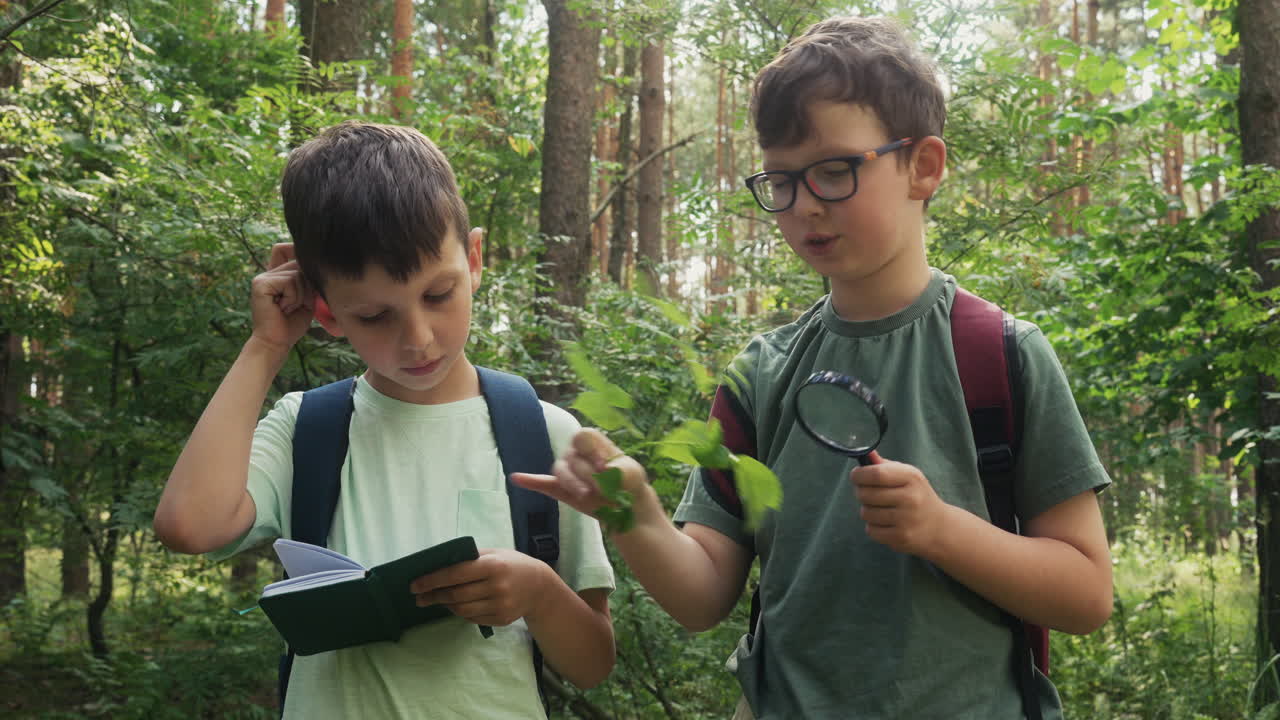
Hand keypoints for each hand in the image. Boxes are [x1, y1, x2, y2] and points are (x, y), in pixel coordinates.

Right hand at [248, 243, 314, 351]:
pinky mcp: (260, 284)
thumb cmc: (291, 324)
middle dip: (307, 286)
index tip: (308, 264)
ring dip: (301, 296)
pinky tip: (283, 308)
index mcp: (275, 276)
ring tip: (288, 308)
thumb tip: (316, 262)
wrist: (276, 343)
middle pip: (298, 263)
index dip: (295, 250)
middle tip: (297, 305)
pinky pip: (290, 282)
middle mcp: (267, 273)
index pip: (284, 249)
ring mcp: (262, 278)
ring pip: (297, 274)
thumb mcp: (305, 298)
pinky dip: (293, 298)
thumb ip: (307, 280)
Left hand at [409, 548, 553, 625]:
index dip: (432, 580)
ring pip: (462, 609)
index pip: (455, 574)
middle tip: (419, 597)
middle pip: (455, 595)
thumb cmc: (512, 565)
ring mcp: (500, 605)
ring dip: (445, 605)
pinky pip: (472, 618)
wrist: (540, 587)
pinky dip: (460, 612)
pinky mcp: (501, 619)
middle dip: (433, 596)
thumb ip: (470, 558)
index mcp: (493, 566)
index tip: (415, 585)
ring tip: (436, 599)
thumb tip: (438, 564)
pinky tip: (454, 605)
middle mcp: (497, 587)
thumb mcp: (494, 553)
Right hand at [511, 428, 650, 527]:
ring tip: (585, 494)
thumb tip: (604, 472)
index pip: (583, 437)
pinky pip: (542, 482)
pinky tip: (517, 478)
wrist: (628, 507)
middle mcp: (578, 454)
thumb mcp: (632, 475)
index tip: (605, 468)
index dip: (591, 451)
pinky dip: (530, 481)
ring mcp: (569, 471)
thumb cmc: (630, 484)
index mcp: (595, 444)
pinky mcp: (561, 489)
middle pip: (573, 457)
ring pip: (560, 471)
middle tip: (603, 489)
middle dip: (588, 474)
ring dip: (571, 482)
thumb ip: (617, 471)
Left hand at [850, 454, 948, 556]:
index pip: (876, 473)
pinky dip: (873, 526)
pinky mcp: (901, 538)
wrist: (939, 527)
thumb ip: (884, 465)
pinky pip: (871, 530)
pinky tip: (885, 523)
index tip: (856, 475)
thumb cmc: (917, 496)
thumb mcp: (908, 476)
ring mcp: (906, 520)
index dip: (859, 474)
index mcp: (911, 478)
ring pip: (866, 513)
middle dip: (861, 492)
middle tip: (868, 493)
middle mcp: (910, 498)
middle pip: (866, 494)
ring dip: (867, 510)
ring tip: (880, 509)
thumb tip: (866, 453)